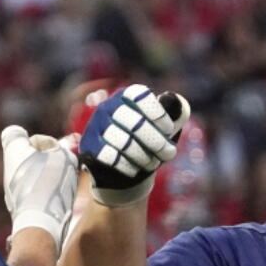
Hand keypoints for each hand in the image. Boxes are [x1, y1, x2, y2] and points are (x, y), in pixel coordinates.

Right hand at [1, 126, 78, 255]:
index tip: (22, 161)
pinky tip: (28, 204)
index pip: (38, 142)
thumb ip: (14, 136)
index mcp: (66, 155)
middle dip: (28, 166)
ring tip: (24, 192)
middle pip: (40, 161)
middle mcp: (71, 173)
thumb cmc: (28, 183)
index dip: (24, 149)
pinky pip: (41, 196)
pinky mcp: (60, 210)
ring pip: (40, 179)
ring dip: (30, 182)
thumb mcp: (15, 150)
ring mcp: (67, 193)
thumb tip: (16, 134)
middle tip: (21, 177)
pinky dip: (33, 198)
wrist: (37, 222)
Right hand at [78, 84, 190, 206]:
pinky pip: (110, 157)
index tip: (169, 129)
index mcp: (127, 96)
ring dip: (144, 156)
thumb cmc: (150, 142)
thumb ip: (175, 112)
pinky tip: (135, 169)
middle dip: (157, 141)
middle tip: (169, 153)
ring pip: (124, 142)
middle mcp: (108, 107)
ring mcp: (96, 127)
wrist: (127, 169)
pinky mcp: (89, 147)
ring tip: (153, 164)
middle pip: (135, 123)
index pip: (141, 97)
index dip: (158, 114)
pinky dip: (128, 166)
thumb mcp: (166, 127)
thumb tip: (175, 101)